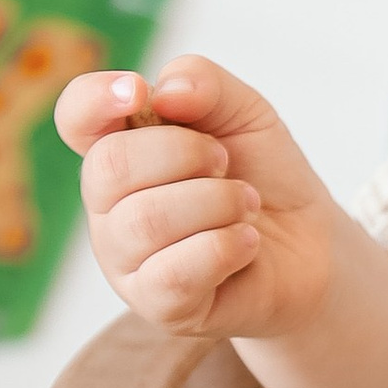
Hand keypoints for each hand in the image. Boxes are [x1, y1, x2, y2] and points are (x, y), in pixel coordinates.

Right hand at [57, 55, 337, 338]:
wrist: (310, 245)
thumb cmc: (264, 176)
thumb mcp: (245, 112)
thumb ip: (204, 83)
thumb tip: (163, 91)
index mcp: (120, 147)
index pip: (76, 117)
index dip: (95, 98)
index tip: (138, 91)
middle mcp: (109, 205)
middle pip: (109, 166)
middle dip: (185, 153)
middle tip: (225, 165)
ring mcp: (125, 259)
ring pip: (146, 219)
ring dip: (218, 203)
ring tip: (246, 205)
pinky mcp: (155, 305)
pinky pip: (174, 272)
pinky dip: (226, 246)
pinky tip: (246, 243)